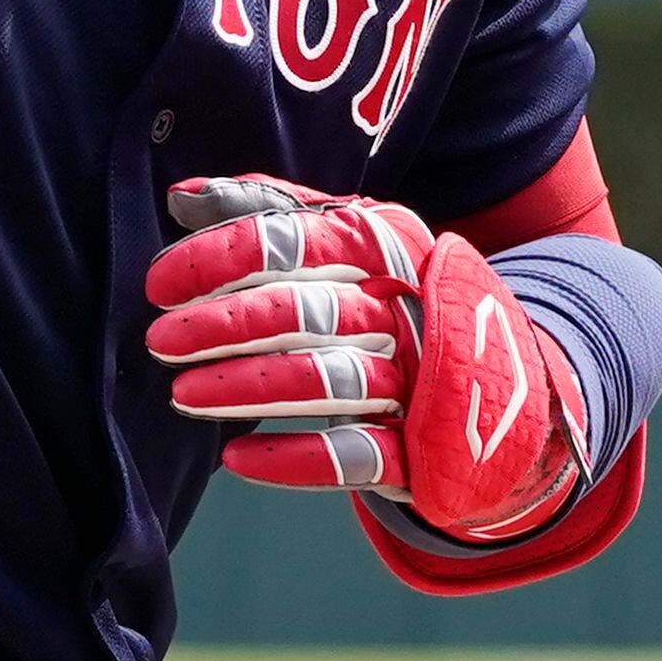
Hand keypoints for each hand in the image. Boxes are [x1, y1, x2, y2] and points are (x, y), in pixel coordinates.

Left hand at [145, 175, 588, 542]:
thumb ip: (269, 213)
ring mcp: (420, 378)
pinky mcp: (422, 447)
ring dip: (250, 388)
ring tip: (184, 394)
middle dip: (226, 324)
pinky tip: (239, 457)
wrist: (502, 375)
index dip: (221, 258)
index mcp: (386, 241)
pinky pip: (358, 455)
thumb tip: (180, 201)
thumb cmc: (395, 291)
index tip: (160, 283)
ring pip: (330, 380)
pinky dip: (297, 459)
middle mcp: (406, 304)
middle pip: (307, 310)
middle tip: (160, 340)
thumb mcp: (348, 236)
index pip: (294, 240)